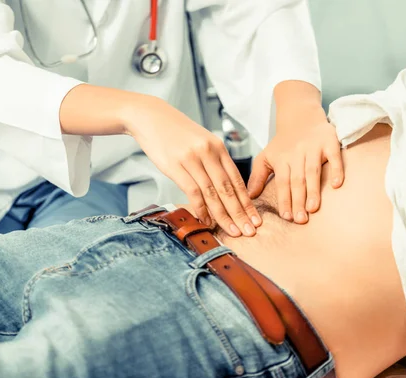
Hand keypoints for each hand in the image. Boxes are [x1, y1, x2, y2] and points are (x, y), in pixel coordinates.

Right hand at [122, 96, 260, 236]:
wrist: (150, 117)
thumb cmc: (176, 133)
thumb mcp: (201, 142)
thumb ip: (214, 162)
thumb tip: (225, 188)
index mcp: (218, 147)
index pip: (237, 179)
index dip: (247, 202)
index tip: (255, 219)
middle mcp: (208, 152)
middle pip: (228, 189)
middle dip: (240, 213)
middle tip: (249, 231)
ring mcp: (192, 159)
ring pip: (213, 193)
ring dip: (223, 215)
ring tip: (232, 231)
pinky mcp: (176, 166)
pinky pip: (193, 192)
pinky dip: (201, 209)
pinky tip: (206, 221)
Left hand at [248, 106, 342, 223]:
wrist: (300, 115)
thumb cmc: (283, 143)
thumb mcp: (266, 157)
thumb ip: (258, 177)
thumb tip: (249, 197)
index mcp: (281, 160)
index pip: (282, 182)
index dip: (284, 199)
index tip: (286, 217)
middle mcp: (297, 154)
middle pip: (297, 180)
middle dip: (298, 200)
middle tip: (300, 219)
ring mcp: (314, 148)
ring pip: (313, 171)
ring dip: (314, 190)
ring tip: (313, 208)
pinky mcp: (329, 142)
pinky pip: (334, 157)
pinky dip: (336, 170)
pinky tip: (337, 185)